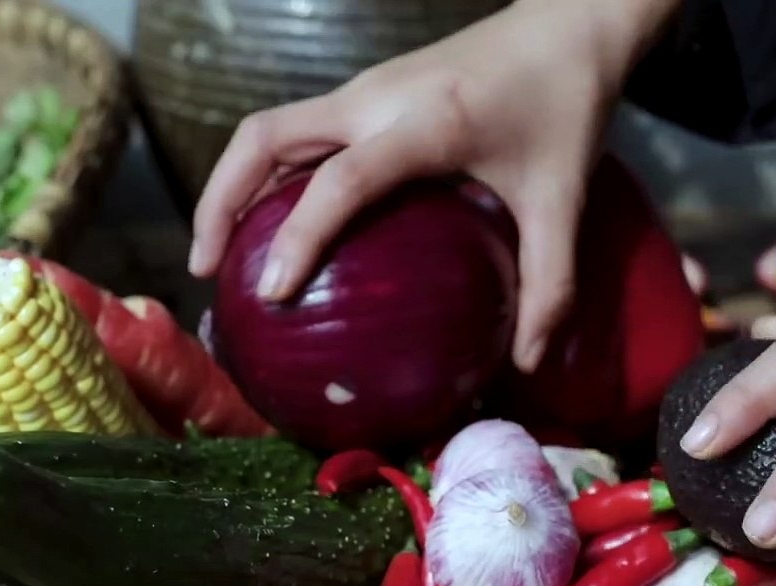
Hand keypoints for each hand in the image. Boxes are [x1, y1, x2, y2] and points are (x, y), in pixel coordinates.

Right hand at [188, 0, 681, 370]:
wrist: (568, 26)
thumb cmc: (565, 107)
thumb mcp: (563, 198)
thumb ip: (549, 282)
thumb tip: (527, 361)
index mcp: (426, 122)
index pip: (342, 181)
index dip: (300, 235)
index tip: (272, 293)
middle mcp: (376, 98)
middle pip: (265, 137)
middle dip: (218, 200)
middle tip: (206, 271)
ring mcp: (364, 89)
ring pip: (270, 130)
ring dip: (232, 184)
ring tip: (220, 255)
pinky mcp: (365, 90)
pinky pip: (297, 132)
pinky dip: (266, 175)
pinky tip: (274, 226)